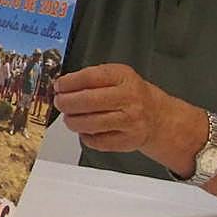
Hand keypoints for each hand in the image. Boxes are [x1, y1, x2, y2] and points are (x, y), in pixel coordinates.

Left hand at [51, 63, 180, 153]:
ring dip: (72, 121)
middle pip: (88, 101)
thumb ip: (91, 78)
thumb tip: (62, 86)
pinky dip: (85, 136)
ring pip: (90, 124)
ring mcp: (130, 121)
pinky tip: (85, 129)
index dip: (69, 83)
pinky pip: (96, 141)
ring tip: (69, 117)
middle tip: (60, 103)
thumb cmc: (131, 94)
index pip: (90, 78)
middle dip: (66, 103)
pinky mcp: (127, 141)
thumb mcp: (116, 76)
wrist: (157, 116)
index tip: (58, 86)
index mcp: (124, 78)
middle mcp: (129, 99)